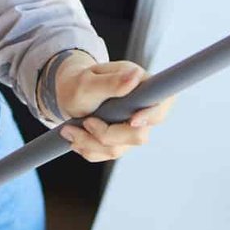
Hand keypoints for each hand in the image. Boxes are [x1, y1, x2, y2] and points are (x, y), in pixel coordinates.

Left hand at [53, 55, 175, 162]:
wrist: (68, 94)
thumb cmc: (78, 82)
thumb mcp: (88, 81)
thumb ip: (111, 82)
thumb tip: (136, 76)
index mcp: (141, 85)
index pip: (161, 104)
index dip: (152, 115)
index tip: (133, 121)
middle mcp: (141, 108)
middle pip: (139, 135)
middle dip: (107, 134)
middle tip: (85, 123)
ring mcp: (132, 128)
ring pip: (119, 149)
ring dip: (90, 143)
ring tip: (69, 130)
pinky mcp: (121, 141)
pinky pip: (106, 154)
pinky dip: (88, 148)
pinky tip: (76, 137)